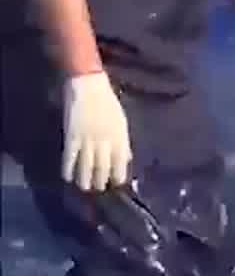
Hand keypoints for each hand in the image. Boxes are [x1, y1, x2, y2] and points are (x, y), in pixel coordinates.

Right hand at [62, 73, 131, 191]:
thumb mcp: (121, 121)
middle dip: (102, 181)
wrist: (89, 86)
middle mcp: (105, 141)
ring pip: (86, 166)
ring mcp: (88, 140)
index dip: (119, 175)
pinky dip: (68, 169)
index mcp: (120, 136)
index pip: (121, 162)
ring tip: (85, 188)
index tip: (117, 184)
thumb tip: (127, 158)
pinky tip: (67, 178)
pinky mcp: (72, 137)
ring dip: (85, 179)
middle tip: (99, 190)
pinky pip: (70, 158)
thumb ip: (123, 141)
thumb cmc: (107, 103)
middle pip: (103, 167)